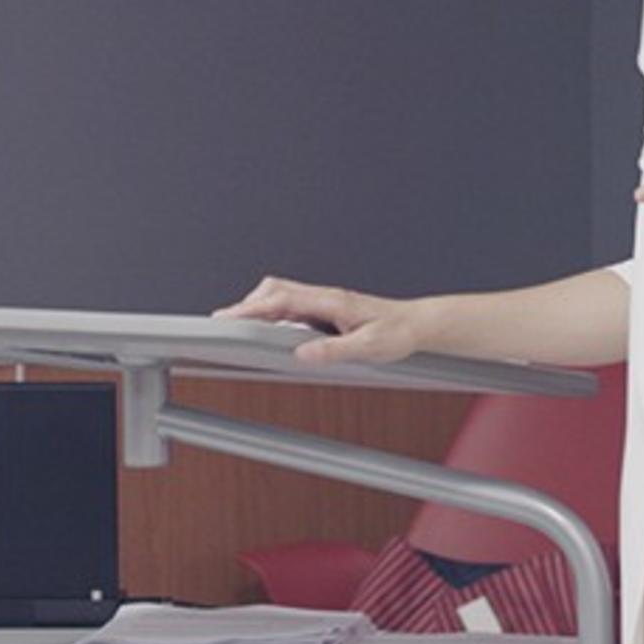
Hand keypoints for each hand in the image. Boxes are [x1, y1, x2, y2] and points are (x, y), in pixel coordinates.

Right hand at [215, 276, 434, 365]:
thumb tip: (301, 354)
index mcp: (331, 301)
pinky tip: (269, 328)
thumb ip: (333, 350)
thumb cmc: (398, 332)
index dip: (252, 308)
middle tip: (225, 324)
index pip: (282, 299)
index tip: (228, 317)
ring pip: (281, 294)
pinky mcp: (327, 308)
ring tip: (241, 327)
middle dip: (247, 304)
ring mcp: (325, 300)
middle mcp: (324, 296)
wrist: (417, 324)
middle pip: (274, 290)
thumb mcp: (368, 347)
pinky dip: (272, 312)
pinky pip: (292, 304)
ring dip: (259, 307)